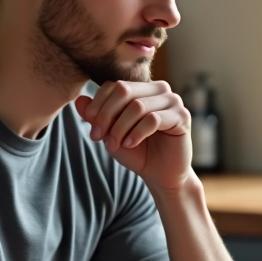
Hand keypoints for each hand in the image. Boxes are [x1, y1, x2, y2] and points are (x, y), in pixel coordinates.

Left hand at [75, 80, 191, 190]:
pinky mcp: (182, 117)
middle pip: (123, 90)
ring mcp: (173, 101)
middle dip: (106, 115)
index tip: (92, 130)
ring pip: (137, 106)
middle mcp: (159, 89)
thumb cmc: (137, 152)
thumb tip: (79, 100)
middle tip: (98, 137)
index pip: (114, 86)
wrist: (160, 174)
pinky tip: (130, 144)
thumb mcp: (111, 134)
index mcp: (142, 88)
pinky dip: (137, 133)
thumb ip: (96, 117)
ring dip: (120, 128)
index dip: (97, 106)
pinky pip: (153, 119)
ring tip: (115, 145)